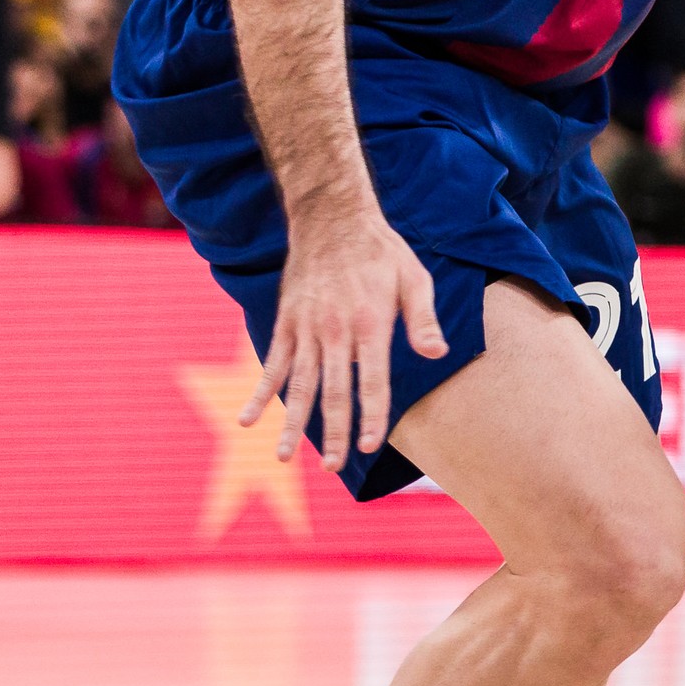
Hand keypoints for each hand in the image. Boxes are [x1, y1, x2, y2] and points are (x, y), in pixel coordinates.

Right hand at [245, 209, 446, 468]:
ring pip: (299, 384)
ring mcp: (306, 328)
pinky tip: (247, 421)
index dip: (372, 414)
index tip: (370, 445)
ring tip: (285, 458)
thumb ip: (423, 320)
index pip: (372, 379)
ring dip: (293, 422)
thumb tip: (437, 354)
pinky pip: (272, 364)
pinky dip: (260, 394)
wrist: (332, 218)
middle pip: (333, 390)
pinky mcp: (286, 323)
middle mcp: (335, 330)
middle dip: (332, 431)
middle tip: (331, 467)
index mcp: (370, 323)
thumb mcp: (415, 278)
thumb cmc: (382, 253)